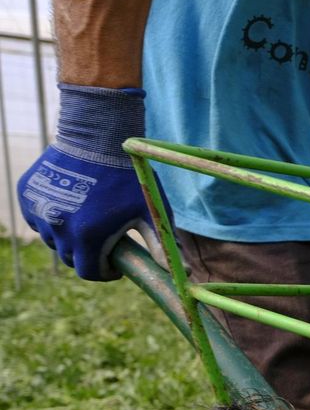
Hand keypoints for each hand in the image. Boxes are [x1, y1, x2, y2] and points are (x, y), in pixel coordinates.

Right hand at [17, 84, 148, 280]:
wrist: (96, 138)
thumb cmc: (126, 176)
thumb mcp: (148, 212)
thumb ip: (160, 245)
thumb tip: (182, 272)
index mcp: (87, 237)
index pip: (89, 272)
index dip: (105, 272)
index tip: (115, 264)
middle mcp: (58, 226)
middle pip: (70, 258)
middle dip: (88, 255)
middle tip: (104, 240)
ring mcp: (39, 210)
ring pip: (53, 239)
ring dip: (69, 237)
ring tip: (88, 221)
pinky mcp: (27, 195)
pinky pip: (37, 218)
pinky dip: (51, 218)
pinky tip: (69, 206)